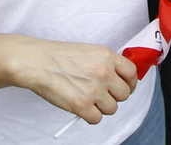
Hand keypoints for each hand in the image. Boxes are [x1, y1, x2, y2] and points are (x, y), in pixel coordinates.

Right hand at [10, 38, 138, 122]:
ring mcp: (94, 90)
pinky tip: (81, 106)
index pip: (132, 73)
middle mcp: (104, 73)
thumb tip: (120, 79)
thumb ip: (107, 63)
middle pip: (124, 94)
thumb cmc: (60, 56)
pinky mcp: (82, 106)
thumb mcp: (89, 51)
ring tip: (88, 99)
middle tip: (102, 94)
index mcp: (107, 57)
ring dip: (101, 107)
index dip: (129, 82)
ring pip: (112, 108)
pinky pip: (96, 119)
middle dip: (114, 96)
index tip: (125, 86)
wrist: (38, 62)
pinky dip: (89, 116)